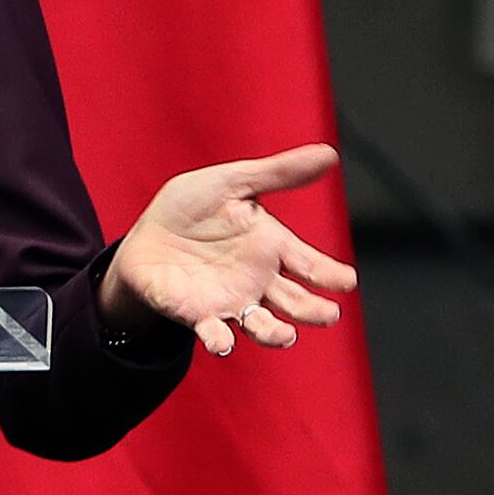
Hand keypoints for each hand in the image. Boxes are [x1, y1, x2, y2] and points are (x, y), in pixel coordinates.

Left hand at [99, 143, 354, 357]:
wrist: (146, 236)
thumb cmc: (192, 209)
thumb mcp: (233, 182)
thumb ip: (278, 173)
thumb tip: (328, 154)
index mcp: (271, 247)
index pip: (310, 264)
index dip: (330, 274)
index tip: (346, 280)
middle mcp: (259, 280)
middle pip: (295, 302)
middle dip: (313, 310)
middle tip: (328, 313)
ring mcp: (231, 300)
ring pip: (262, 325)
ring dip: (274, 333)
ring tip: (286, 335)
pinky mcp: (199, 315)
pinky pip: (214, 332)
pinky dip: (220, 340)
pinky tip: (223, 340)